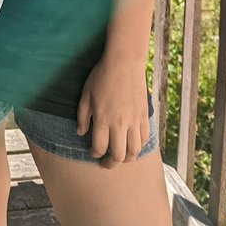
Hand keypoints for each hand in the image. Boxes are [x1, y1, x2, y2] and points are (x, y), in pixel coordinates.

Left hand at [76, 51, 149, 168]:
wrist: (124, 62)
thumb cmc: (101, 76)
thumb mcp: (85, 94)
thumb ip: (82, 115)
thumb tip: (80, 133)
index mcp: (102, 119)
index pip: (99, 147)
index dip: (94, 154)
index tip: (92, 152)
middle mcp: (119, 124)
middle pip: (117, 155)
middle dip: (110, 164)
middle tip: (106, 163)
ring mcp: (134, 121)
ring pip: (134, 151)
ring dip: (126, 158)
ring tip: (120, 157)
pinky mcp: (144, 116)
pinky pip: (144, 139)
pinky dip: (139, 146)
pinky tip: (132, 144)